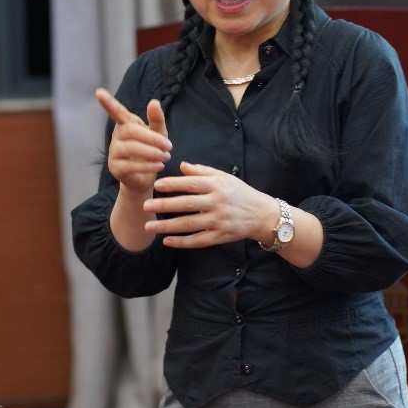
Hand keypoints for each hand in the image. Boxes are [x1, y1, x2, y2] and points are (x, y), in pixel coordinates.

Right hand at [96, 88, 171, 193]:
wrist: (145, 178)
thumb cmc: (151, 151)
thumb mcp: (159, 133)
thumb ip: (156, 119)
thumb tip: (154, 102)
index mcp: (126, 124)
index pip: (117, 112)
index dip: (108, 103)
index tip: (98, 92)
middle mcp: (117, 136)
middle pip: (130, 131)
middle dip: (151, 138)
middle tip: (169, 146)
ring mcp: (114, 153)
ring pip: (130, 148)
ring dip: (151, 152)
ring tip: (166, 156)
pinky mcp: (116, 169)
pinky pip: (130, 166)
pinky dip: (147, 166)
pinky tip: (159, 166)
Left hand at [143, 161, 275, 248]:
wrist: (261, 214)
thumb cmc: (240, 193)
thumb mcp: (224, 177)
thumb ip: (202, 171)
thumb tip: (182, 165)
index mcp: (217, 186)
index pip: (191, 184)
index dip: (173, 184)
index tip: (156, 185)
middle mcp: (217, 203)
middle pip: (186, 205)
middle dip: (164, 206)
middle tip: (145, 207)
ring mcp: (218, 221)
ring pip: (189, 224)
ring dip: (167, 226)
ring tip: (149, 227)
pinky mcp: (220, 236)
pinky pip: (197, 240)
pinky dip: (181, 242)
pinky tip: (167, 241)